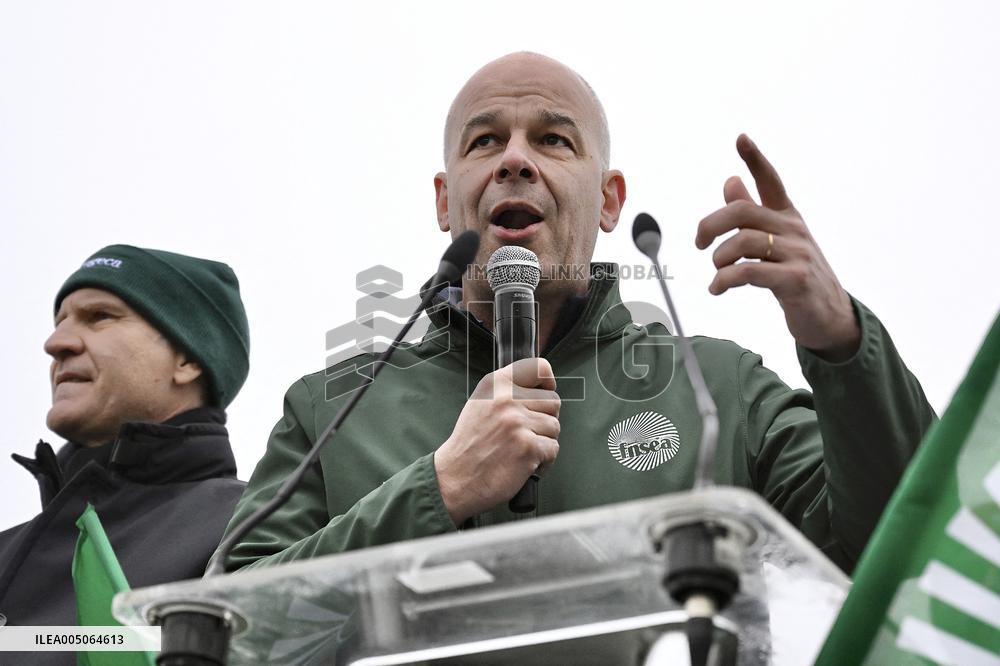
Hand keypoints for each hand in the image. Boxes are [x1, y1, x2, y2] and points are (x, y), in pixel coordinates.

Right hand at [434, 357, 560, 523]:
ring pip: (555, 426)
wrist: (455, 478)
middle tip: (527, 433)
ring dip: (544, 441)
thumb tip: (541, 388)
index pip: (539, 368)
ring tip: (521, 449)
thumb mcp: (480, 403)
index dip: (548, 383)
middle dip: (545, 419)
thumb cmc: (470, 444)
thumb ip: (507, 391)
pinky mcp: (528, 447)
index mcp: (495, 385)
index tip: (545, 393)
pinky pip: (553, 448)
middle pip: (553, 401)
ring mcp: (517, 423)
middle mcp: (507, 400)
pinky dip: (544, 460)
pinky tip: (525, 464)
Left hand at [695, 134, 859, 360]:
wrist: (829, 315)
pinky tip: (717, 289)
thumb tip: (730, 181)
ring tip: (717, 273)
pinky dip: (724, 281)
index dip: (756, 159)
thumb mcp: (776, 241)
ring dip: (719, 259)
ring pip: (743, 242)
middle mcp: (793, 230)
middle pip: (743, 211)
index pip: (772, 181)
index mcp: (788, 217)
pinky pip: (749, 273)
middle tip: (699, 242)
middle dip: (711, 224)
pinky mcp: (794, 280)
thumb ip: (753, 214)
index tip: (741, 138)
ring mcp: (796, 254)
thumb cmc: (796, 274)